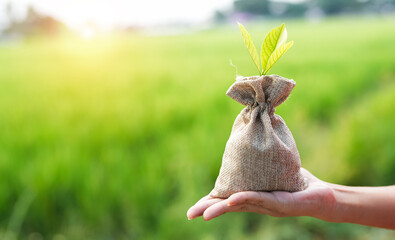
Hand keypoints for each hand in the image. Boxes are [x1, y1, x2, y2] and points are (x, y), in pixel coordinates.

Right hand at [187, 168, 335, 220]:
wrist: (322, 195)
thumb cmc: (297, 182)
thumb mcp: (275, 167)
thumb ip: (262, 158)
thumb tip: (254, 131)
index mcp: (252, 196)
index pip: (226, 200)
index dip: (209, 203)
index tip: (192, 210)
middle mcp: (256, 204)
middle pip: (228, 206)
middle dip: (208, 209)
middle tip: (190, 214)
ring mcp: (268, 206)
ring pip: (240, 206)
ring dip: (221, 208)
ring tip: (205, 212)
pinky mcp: (281, 205)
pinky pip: (260, 200)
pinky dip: (245, 199)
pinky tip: (232, 199)